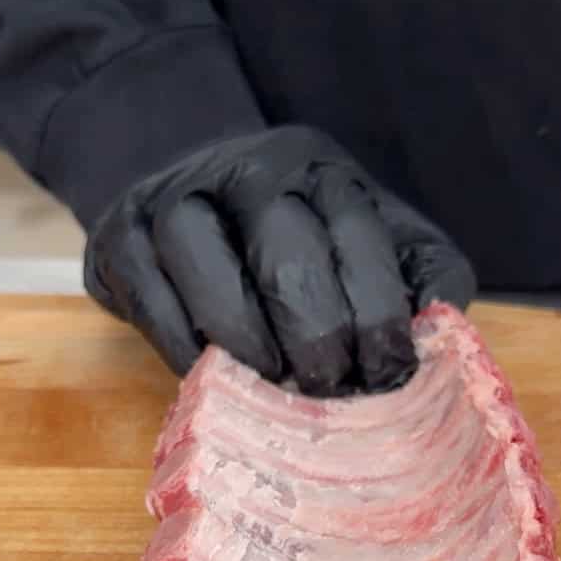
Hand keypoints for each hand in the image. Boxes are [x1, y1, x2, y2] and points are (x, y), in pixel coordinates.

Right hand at [83, 125, 474, 395]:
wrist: (185, 191)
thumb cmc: (297, 242)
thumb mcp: (371, 242)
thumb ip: (418, 277)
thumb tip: (440, 334)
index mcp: (322, 170)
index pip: (357, 232)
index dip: (377, 310)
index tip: (386, 373)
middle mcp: (249, 169)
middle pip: (284, 243)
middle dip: (314, 330)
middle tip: (326, 391)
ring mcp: (175, 196)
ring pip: (199, 250)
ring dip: (241, 331)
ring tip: (268, 383)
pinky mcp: (120, 236)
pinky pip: (146, 288)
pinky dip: (181, 340)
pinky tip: (212, 378)